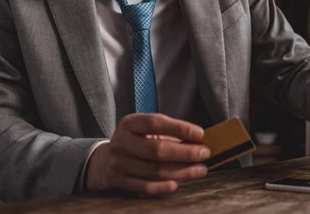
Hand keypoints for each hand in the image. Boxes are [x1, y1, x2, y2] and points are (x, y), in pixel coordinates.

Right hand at [85, 113, 210, 195]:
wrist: (104, 161)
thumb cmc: (136, 142)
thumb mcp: (146, 130)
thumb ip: (170, 133)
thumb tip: (199, 140)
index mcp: (129, 123)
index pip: (156, 122)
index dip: (179, 128)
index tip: (200, 134)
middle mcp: (121, 142)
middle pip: (156, 149)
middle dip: (185, 152)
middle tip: (205, 153)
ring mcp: (118, 163)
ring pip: (154, 170)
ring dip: (181, 171)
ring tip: (200, 169)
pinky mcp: (119, 181)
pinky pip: (144, 187)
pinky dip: (163, 186)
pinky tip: (179, 183)